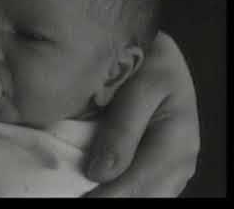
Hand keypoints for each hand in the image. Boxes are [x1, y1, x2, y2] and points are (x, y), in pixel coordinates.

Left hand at [84, 32, 199, 196]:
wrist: (160, 55)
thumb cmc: (152, 64)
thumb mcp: (141, 88)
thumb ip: (122, 130)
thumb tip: (99, 174)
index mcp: (176, 145)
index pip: (137, 185)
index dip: (105, 197)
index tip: (74, 197)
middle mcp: (178, 165)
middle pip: (142, 198)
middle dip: (106, 198)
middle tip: (70, 193)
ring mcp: (169, 168)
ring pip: (141, 196)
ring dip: (110, 195)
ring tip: (77, 190)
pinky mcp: (156, 164)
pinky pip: (138, 187)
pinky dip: (115, 189)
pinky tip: (90, 186)